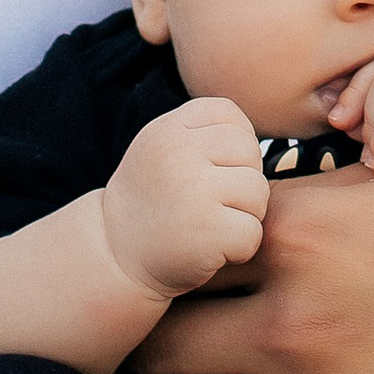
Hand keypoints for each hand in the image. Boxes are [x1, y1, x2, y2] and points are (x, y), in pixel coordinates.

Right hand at [100, 97, 267, 302]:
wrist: (114, 258)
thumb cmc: (152, 203)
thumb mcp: (163, 150)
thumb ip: (203, 133)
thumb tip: (259, 138)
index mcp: (169, 128)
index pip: (230, 115)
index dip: (234, 145)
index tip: (213, 170)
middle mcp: (179, 153)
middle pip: (251, 152)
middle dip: (243, 181)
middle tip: (214, 205)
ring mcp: (193, 191)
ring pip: (258, 191)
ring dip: (245, 215)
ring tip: (212, 226)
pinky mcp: (207, 231)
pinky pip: (254, 232)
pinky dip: (240, 248)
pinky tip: (213, 251)